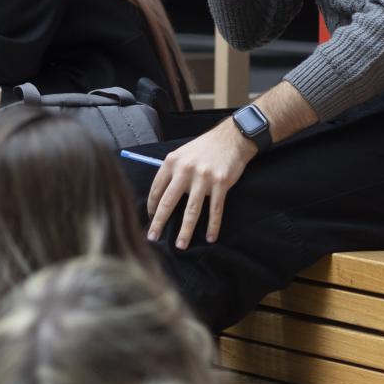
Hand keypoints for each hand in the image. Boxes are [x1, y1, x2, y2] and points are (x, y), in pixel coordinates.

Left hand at [147, 120, 258, 249]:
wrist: (232, 138)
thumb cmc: (205, 147)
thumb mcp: (183, 153)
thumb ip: (172, 172)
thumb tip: (161, 197)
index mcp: (172, 162)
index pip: (156, 189)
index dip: (152, 207)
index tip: (151, 219)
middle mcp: (186, 170)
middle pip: (169, 202)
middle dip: (160, 223)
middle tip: (153, 238)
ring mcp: (204, 177)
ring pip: (192, 210)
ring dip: (185, 230)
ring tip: (180, 245)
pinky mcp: (221, 183)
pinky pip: (215, 209)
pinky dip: (213, 226)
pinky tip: (210, 237)